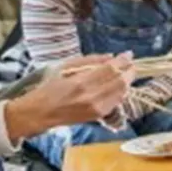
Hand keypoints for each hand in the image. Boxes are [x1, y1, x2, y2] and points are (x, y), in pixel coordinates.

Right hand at [6, 53, 134, 139]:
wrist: (40, 112)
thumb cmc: (50, 86)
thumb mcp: (66, 66)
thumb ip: (90, 60)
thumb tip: (111, 57)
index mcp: (81, 82)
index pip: (111, 69)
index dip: (123, 60)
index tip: (128, 54)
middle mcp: (91, 97)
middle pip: (120, 81)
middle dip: (129, 70)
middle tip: (130, 63)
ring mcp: (96, 108)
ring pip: (122, 92)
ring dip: (127, 81)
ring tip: (127, 72)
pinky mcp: (98, 116)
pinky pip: (116, 102)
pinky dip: (121, 92)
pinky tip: (118, 86)